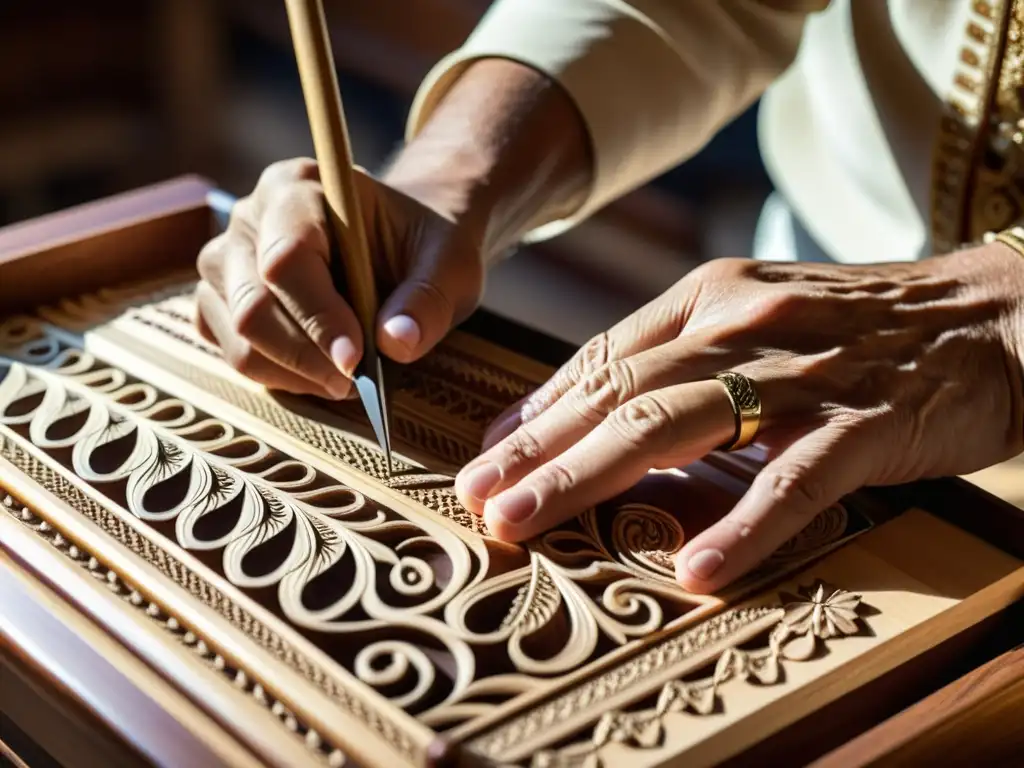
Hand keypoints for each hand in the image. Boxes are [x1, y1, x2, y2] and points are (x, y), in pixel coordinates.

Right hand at [195, 158, 484, 398]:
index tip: (356, 362)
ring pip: (237, 337)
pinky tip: (320, 372)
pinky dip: (278, 376)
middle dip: (307, 357)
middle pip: (253, 305)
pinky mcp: (220, 299)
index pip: (288, 259)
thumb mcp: (449, 264)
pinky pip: (232, 352)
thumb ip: (429, 299)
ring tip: (347, 379)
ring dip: (294, 373)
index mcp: (299, 186)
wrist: (402, 243)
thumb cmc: (423, 246)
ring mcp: (225, 259)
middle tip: (356, 384)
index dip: (319, 318)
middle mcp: (249, 216)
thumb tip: (396, 343)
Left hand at [455, 245, 1023, 591]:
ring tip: (526, 524)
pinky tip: (692, 572)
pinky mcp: (862, 422)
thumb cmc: (855, 325)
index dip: (536, 410)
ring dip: (589, 478)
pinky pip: (791, 480)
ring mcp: (799, 374)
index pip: (600, 358)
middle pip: (616, 393)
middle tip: (475, 500)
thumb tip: (588, 407)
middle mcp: (738, 326)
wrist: (988, 314)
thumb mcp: (753, 316)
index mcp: (708, 299)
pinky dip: (740, 526)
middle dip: (536, 451)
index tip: (485, 455)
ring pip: (673, 426)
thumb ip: (674, 355)